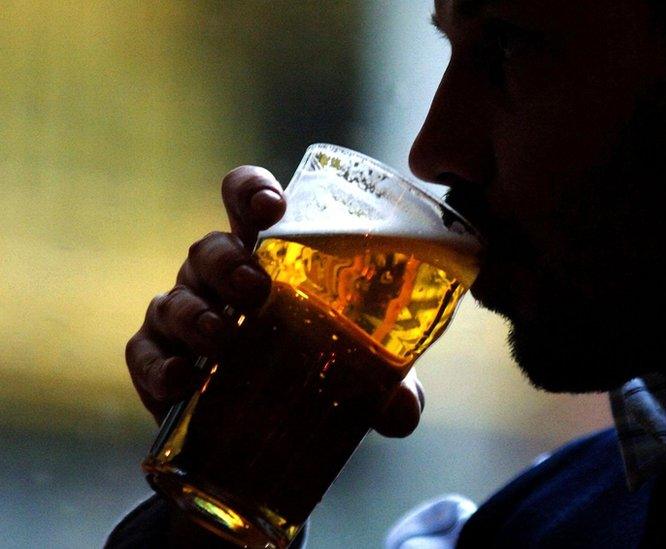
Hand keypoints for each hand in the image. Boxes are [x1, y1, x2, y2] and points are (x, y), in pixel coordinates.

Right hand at [124, 166, 423, 436]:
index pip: (247, 201)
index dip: (251, 191)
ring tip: (223, 338)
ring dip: (196, 315)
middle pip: (209, 249)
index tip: (273, 207)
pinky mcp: (157, 360)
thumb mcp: (362, 373)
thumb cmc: (316, 369)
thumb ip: (388, 383)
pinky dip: (159, 365)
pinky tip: (182, 380)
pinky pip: (144, 353)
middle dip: (228, 263)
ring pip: (175, 299)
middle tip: (255, 288)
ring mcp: (183, 315)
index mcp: (267, 256)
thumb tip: (404, 407)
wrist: (267, 429)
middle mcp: (219, 277)